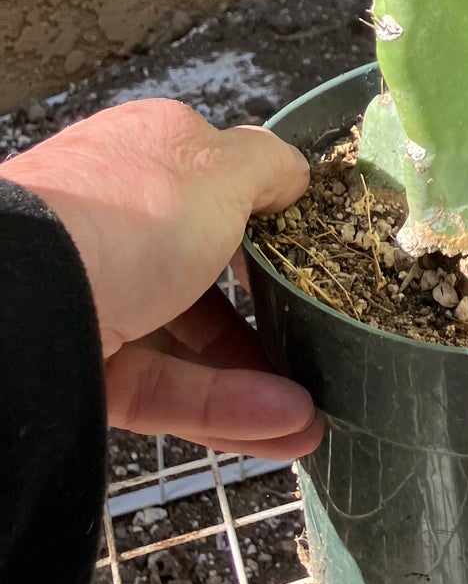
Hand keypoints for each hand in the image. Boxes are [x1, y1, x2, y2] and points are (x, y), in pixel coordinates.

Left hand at [3, 100, 323, 460]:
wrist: (25, 300)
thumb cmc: (129, 213)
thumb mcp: (223, 168)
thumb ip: (270, 167)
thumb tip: (294, 177)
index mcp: (147, 158)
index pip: (217, 186)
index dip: (270, 219)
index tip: (315, 255)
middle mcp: (120, 223)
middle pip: (208, 271)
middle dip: (271, 312)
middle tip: (321, 341)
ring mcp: (100, 297)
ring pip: (191, 342)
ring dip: (259, 375)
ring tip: (316, 414)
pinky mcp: (87, 366)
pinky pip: (168, 389)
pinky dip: (228, 407)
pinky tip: (286, 425)